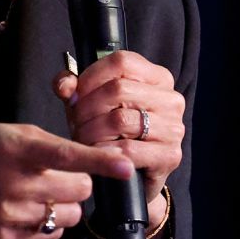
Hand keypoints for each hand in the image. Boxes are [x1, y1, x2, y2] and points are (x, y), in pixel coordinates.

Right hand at [0, 122, 134, 238]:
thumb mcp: (7, 131)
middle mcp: (16, 183)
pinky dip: (48, 221)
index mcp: (18, 150)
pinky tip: (29, 207)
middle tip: (61, 175)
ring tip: (43, 193)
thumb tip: (83, 154)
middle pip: (79, 190)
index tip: (126, 166)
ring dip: (65, 204)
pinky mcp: (7, 237)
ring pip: (69, 215)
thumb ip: (45, 142)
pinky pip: (50, 234)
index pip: (67, 155)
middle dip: (79, 182)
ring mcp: (11, 214)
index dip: (101, 161)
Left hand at [53, 50, 184, 212]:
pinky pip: (129, 150)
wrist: (131, 176)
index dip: (90, 77)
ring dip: (92, 132)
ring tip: (83, 140)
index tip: (73, 96)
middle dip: (87, 108)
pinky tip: (97, 155)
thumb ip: (75, 88)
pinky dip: (105, 153)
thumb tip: (65, 86)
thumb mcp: (91, 104)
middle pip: (118, 89)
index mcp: (156, 77)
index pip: (121, 62)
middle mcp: (171, 99)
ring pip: (120, 119)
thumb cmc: (111, 133)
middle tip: (75, 123)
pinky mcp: (170, 155)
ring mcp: (174, 127)